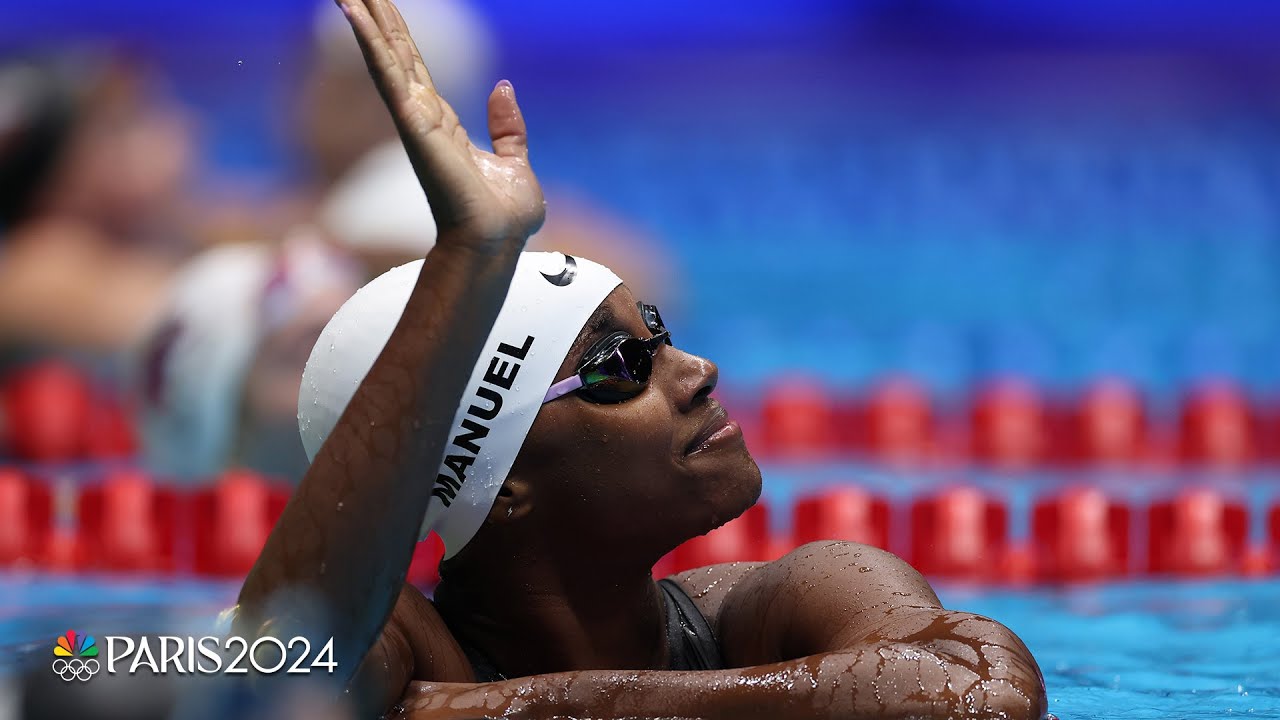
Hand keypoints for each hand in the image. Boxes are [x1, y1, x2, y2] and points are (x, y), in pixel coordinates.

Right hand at [338, 0, 544, 250]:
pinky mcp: (415, 125)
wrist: (498, 243)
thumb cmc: (504, 217)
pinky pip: (389, 75)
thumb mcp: (516, 162)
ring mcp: (414, 120)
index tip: (380, 3)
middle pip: (394, 53)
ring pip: (385, 57)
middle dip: (376, 16)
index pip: (414, 66)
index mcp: (442, 123)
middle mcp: (421, 117)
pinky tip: (353, 12)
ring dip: (365, 21)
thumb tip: (504, 87)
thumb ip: (507, 126)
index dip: (397, 33)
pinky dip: (371, 43)